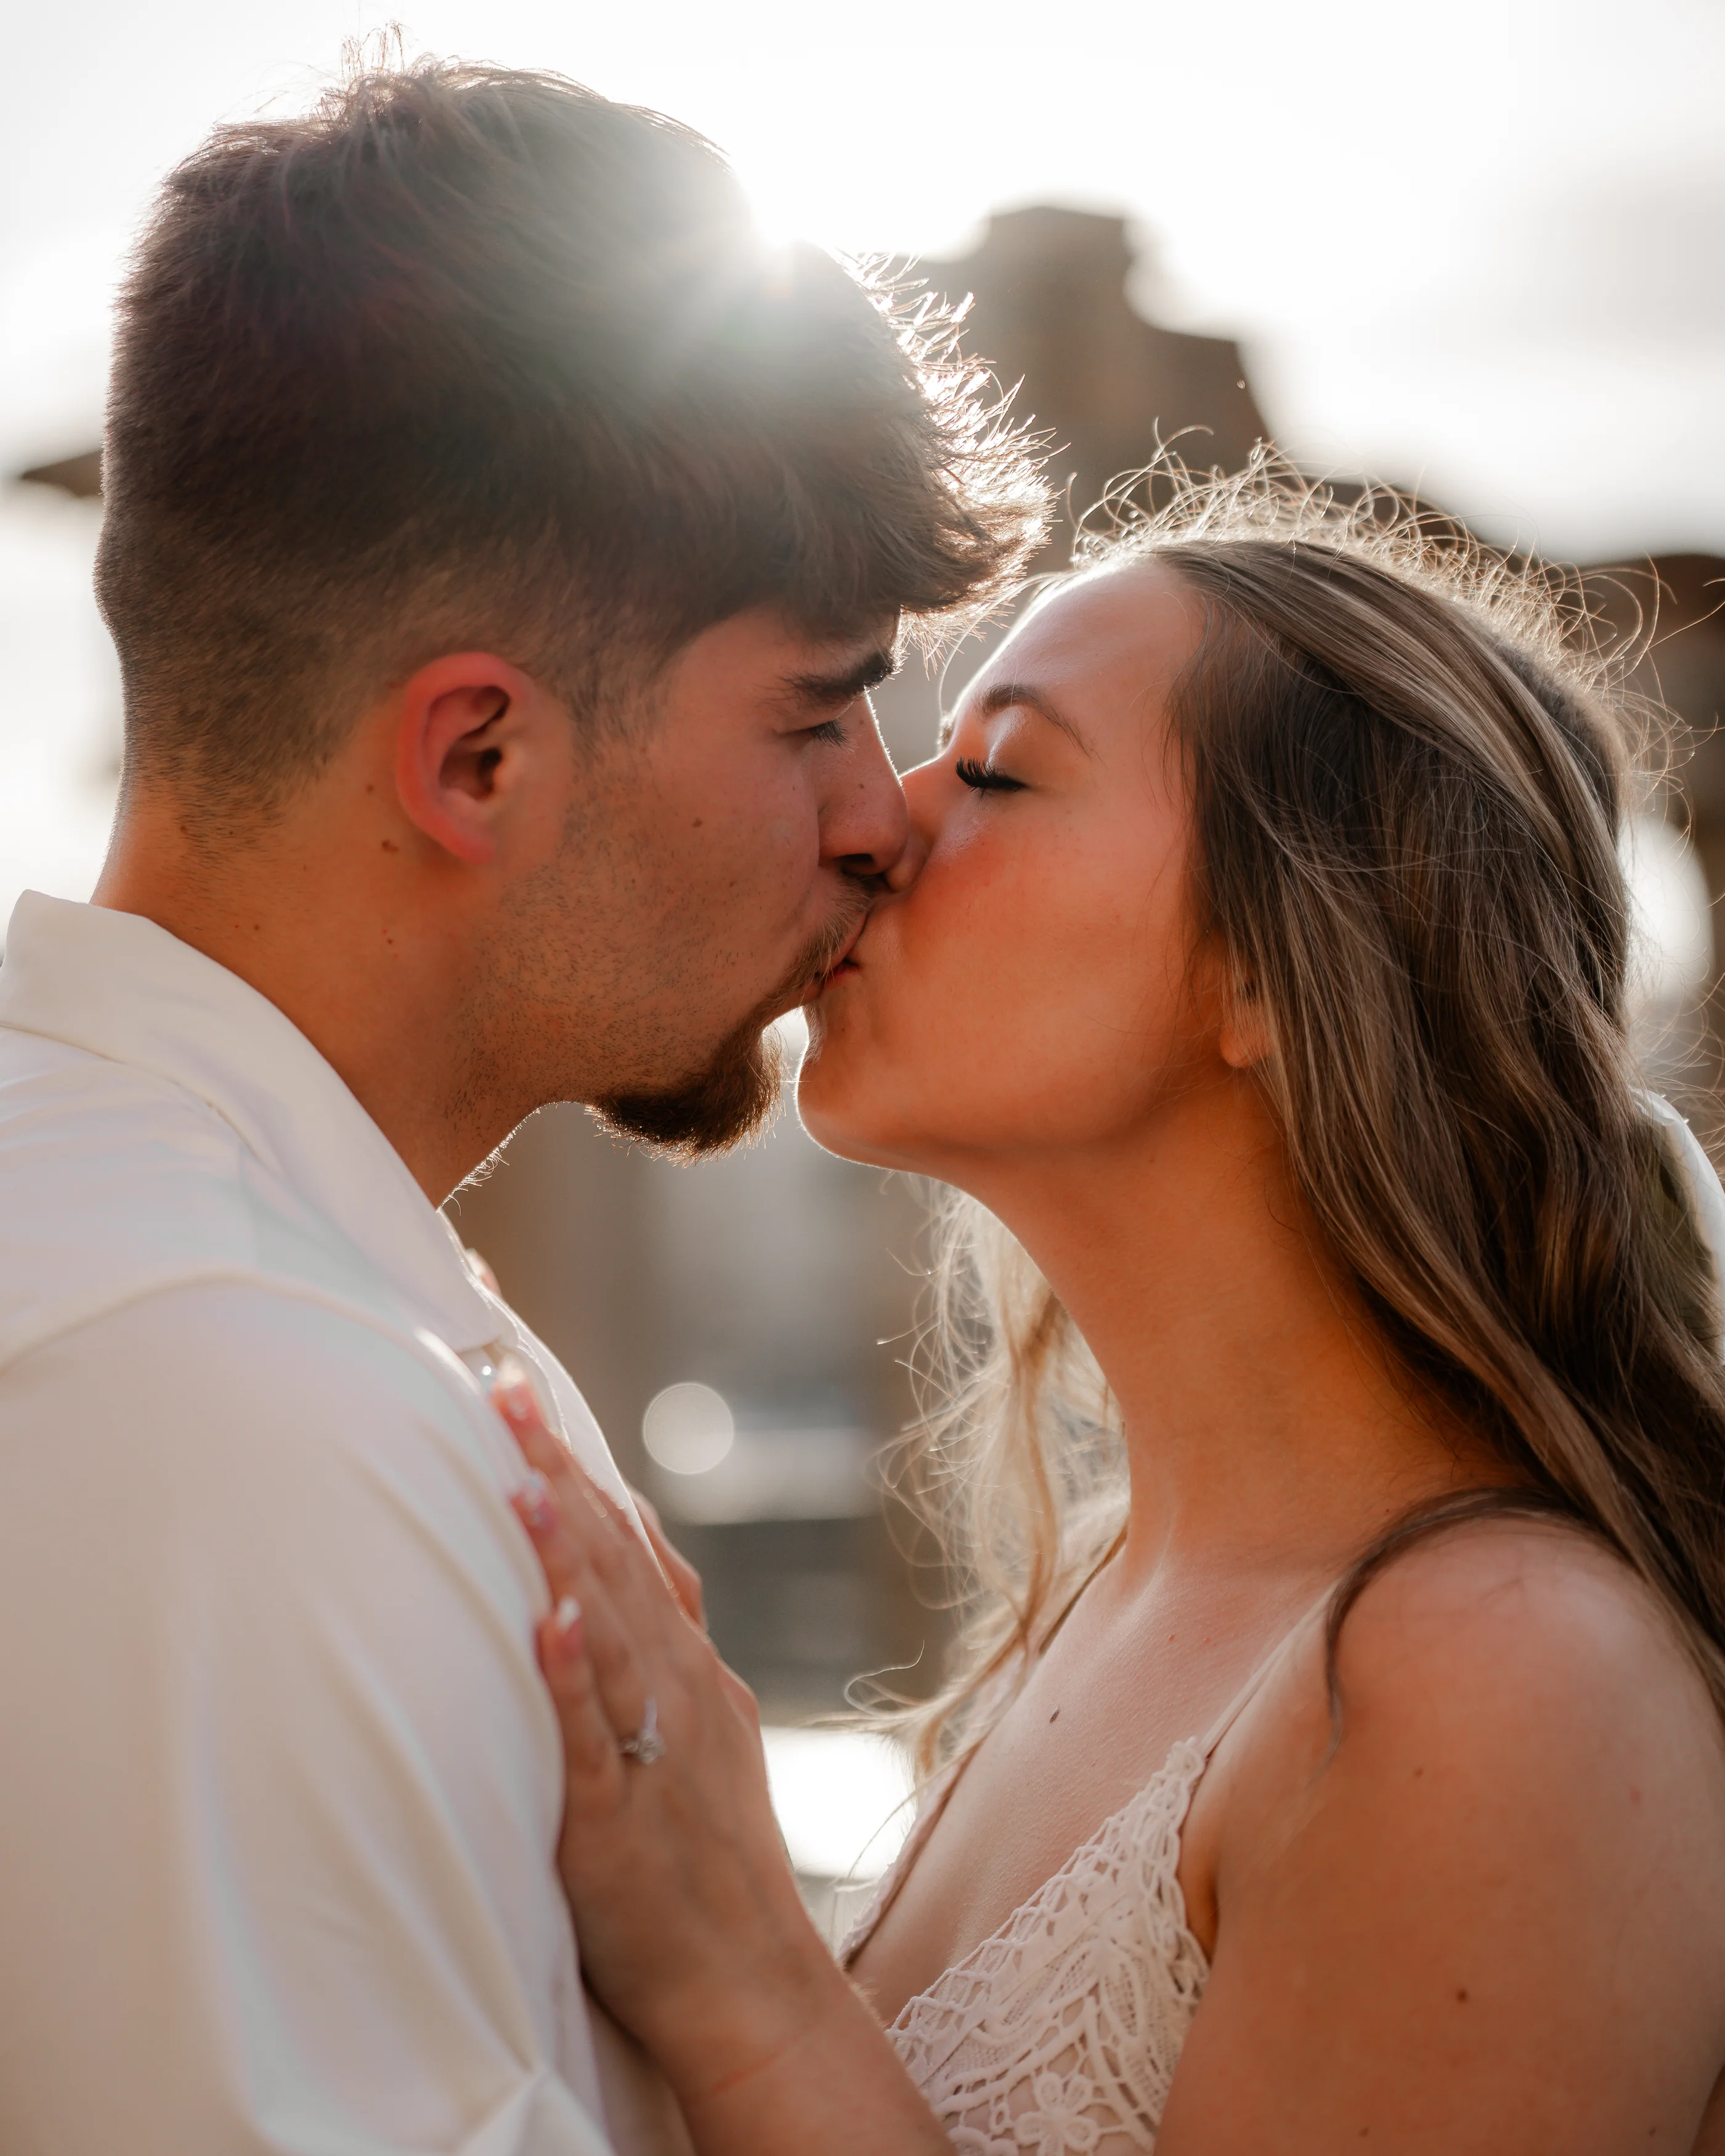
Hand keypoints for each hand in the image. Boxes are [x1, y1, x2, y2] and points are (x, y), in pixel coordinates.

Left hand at [494, 1374, 947, 2153]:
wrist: (747, 1976)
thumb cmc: (698, 1852)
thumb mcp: (687, 1722)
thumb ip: (647, 1640)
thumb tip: (601, 1557)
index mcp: (681, 1655)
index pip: (621, 1527)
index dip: (567, 1448)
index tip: (512, 1370)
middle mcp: (674, 1680)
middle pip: (608, 1552)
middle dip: (550, 1461)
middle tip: (493, 1376)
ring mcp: (653, 1744)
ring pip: (605, 1625)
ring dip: (562, 1545)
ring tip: (517, 1470)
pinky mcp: (620, 1819)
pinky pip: (594, 1739)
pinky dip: (576, 1676)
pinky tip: (550, 1622)